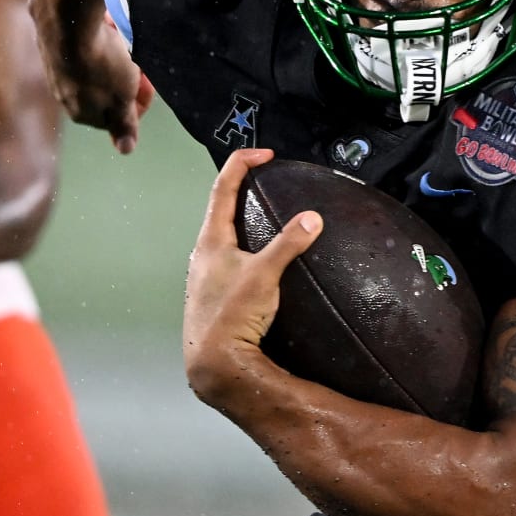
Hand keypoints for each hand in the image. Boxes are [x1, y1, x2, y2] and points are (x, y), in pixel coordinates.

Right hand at [33, 0, 153, 153]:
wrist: (67, 20)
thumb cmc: (100, 65)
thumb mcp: (121, 98)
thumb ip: (124, 124)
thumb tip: (125, 150)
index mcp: (81, 113)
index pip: (114, 119)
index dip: (136, 104)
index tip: (149, 85)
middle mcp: (63, 94)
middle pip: (104, 91)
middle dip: (126, 79)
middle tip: (140, 61)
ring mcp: (55, 68)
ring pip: (93, 66)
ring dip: (114, 56)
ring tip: (125, 40)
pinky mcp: (50, 42)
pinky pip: (82, 44)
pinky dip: (98, 39)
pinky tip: (106, 25)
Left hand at [182, 148, 322, 407]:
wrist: (214, 361)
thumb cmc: (232, 315)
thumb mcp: (265, 275)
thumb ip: (289, 244)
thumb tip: (312, 218)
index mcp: (211, 240)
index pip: (222, 187)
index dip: (242, 163)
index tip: (265, 154)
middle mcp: (203, 254)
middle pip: (219, 210)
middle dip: (241, 191)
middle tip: (265, 182)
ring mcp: (205, 276)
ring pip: (223, 238)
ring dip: (242, 223)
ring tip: (266, 221)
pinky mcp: (212, 295)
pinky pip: (229, 261)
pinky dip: (245, 251)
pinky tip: (261, 266)